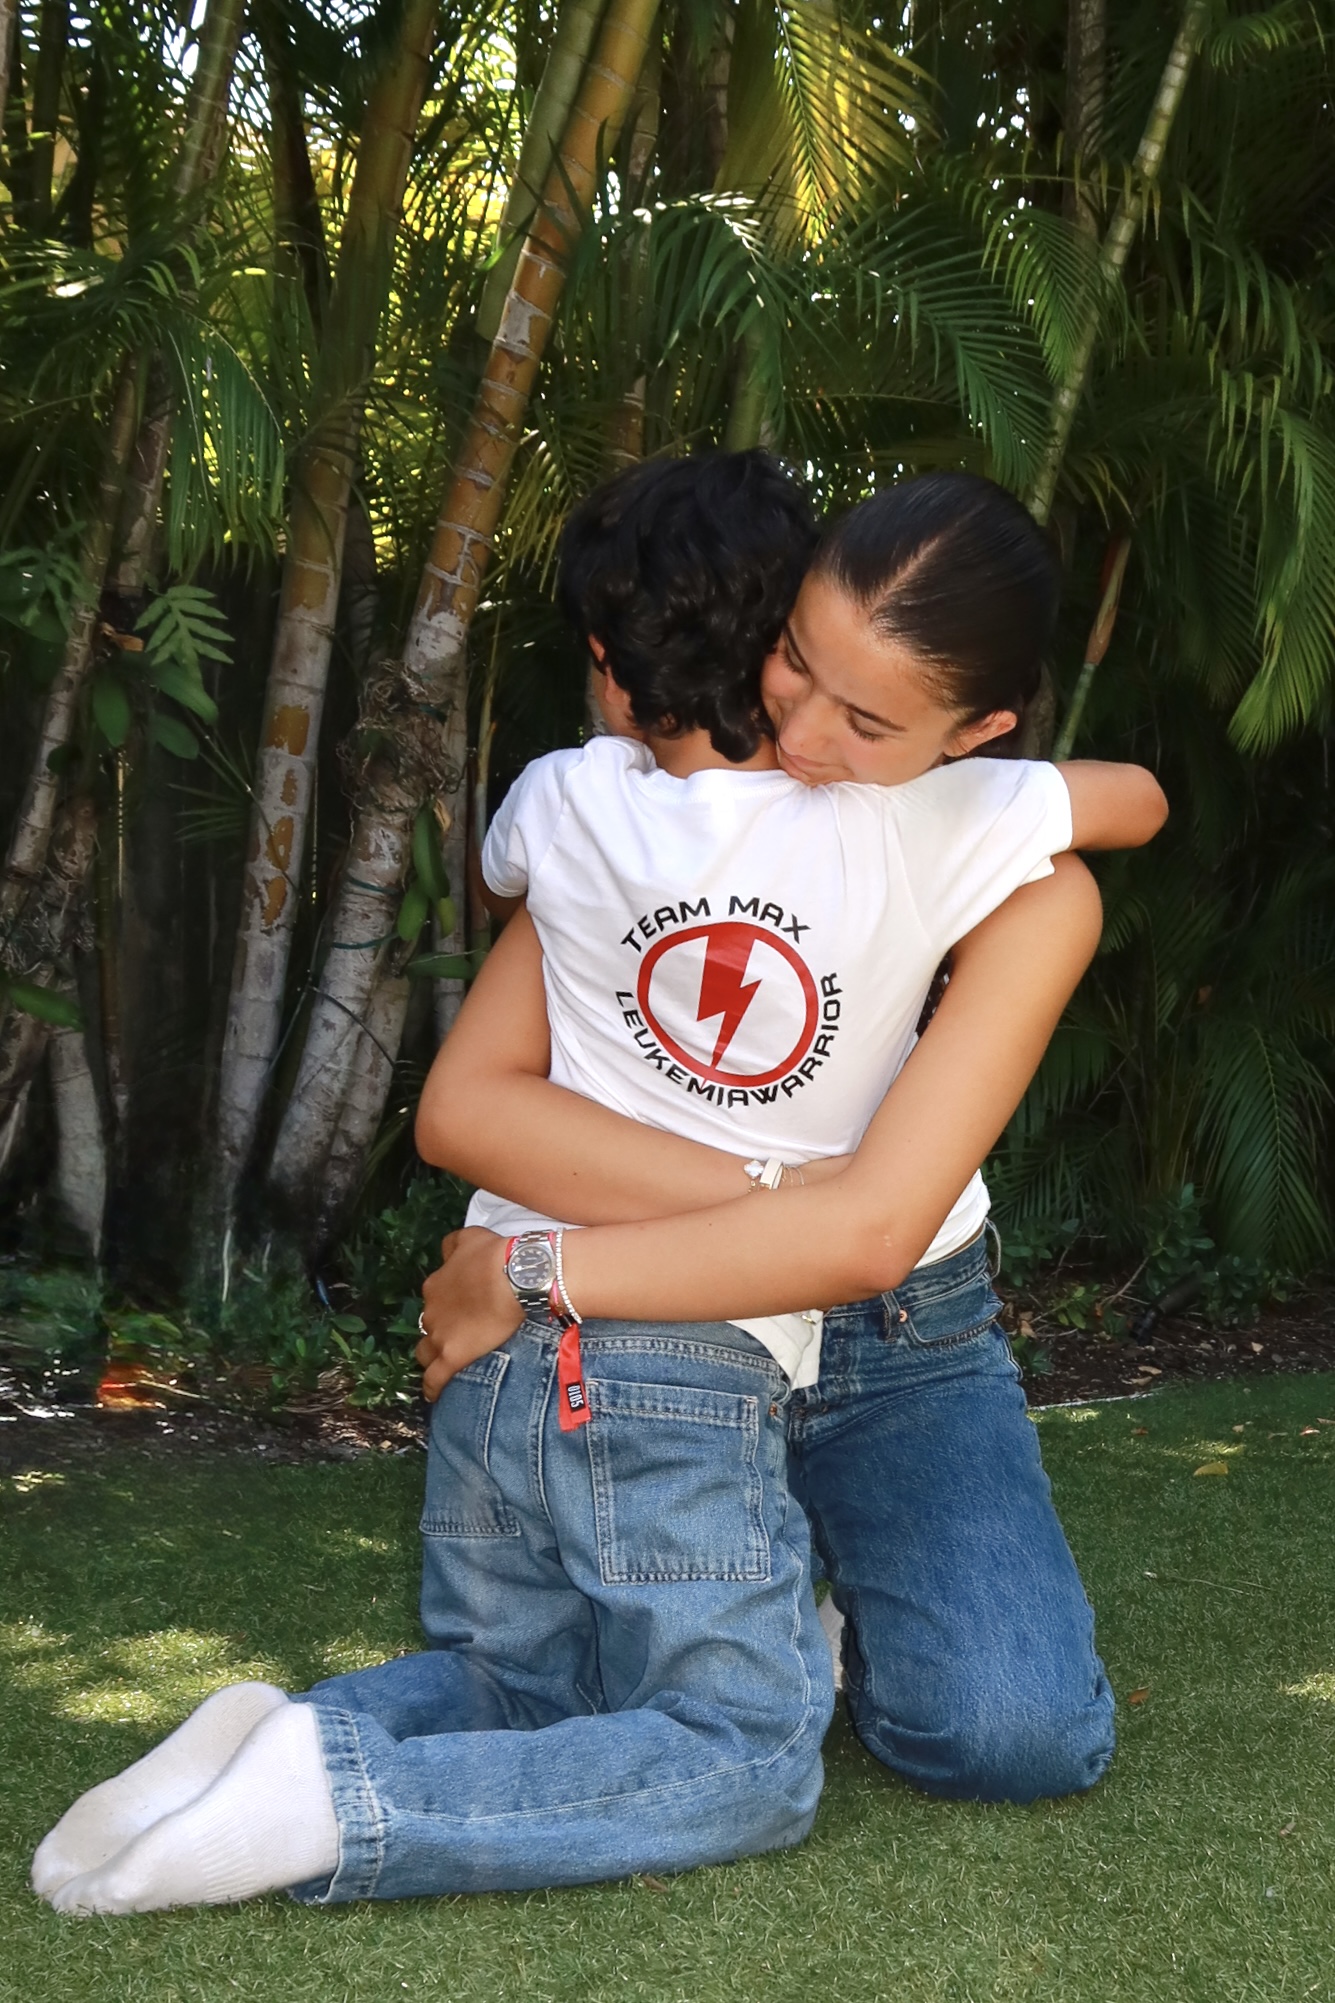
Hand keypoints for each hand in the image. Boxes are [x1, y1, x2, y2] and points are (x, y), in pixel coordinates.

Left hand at [415, 1228, 521, 1400]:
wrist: (513, 1278)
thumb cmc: (494, 1256)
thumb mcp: (470, 1237)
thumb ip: (453, 1244)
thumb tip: (447, 1252)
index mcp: (435, 1285)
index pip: (433, 1300)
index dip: (446, 1306)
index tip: (460, 1309)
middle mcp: (431, 1311)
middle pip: (428, 1326)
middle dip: (439, 1330)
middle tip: (460, 1334)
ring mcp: (439, 1335)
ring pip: (425, 1352)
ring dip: (432, 1357)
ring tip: (444, 1364)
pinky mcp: (451, 1356)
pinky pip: (434, 1378)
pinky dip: (432, 1387)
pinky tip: (434, 1395)